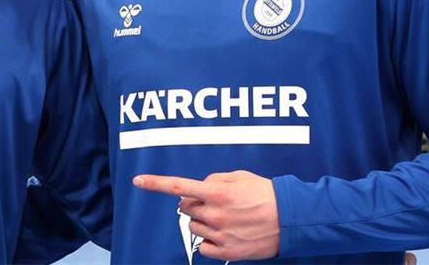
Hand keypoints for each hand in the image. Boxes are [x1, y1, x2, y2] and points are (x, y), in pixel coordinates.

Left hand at [134, 171, 278, 260]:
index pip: (178, 187)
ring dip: (203, 221)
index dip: (155, 184)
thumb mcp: (240, 177)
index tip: (137, 181)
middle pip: (185, 208)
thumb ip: (215, 180)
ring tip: (227, 219)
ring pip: (194, 226)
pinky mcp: (226, 253)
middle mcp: (214, 214)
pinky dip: (209, 241)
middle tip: (216, 203)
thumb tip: (200, 188)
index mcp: (216, 193)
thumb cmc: (266, 195)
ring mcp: (219, 235)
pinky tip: (225, 234)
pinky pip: (203, 247)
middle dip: (195, 203)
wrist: (291, 220)